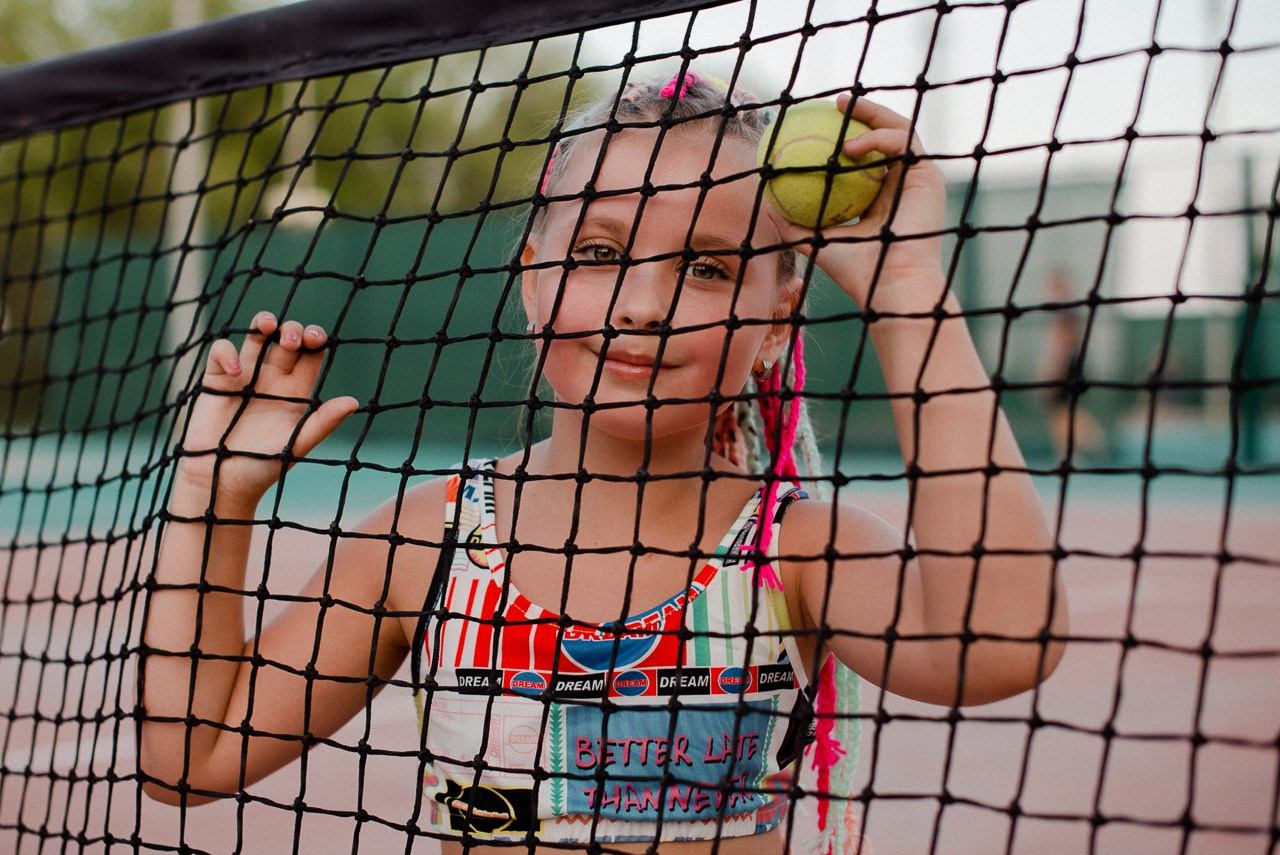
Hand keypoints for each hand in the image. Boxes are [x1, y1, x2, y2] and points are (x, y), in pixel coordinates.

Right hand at [175, 312, 358, 504]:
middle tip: (292, 341)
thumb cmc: (263, 466)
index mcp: (296, 391)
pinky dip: (228, 352)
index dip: (316, 339)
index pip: (311, 355)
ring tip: (268, 325)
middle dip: (292, 331)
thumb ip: (323, 422)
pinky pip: (222, 352)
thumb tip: (354, 402)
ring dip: (263, 323)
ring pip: (256, 336)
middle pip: (287, 339)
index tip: (316, 339)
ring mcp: (245, 376)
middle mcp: (273, 379)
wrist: (222, 482)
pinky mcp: (217, 380)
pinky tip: (236, 371)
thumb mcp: (297, 443)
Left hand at [770, 94, 947, 312]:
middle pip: (884, 136)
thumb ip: (792, 223)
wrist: (888, 283)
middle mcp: (900, 184)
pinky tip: (851, 145)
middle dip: (864, 113)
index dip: (846, 135)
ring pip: (897, 131)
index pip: (864, 158)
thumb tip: (764, 203)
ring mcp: (916, 179)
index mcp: (879, 197)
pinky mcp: (928, 177)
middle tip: (836, 102)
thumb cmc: (854, 270)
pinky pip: (903, 143)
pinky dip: (878, 139)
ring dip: (872, 115)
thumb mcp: (815, 242)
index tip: (819, 123)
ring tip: (844, 107)